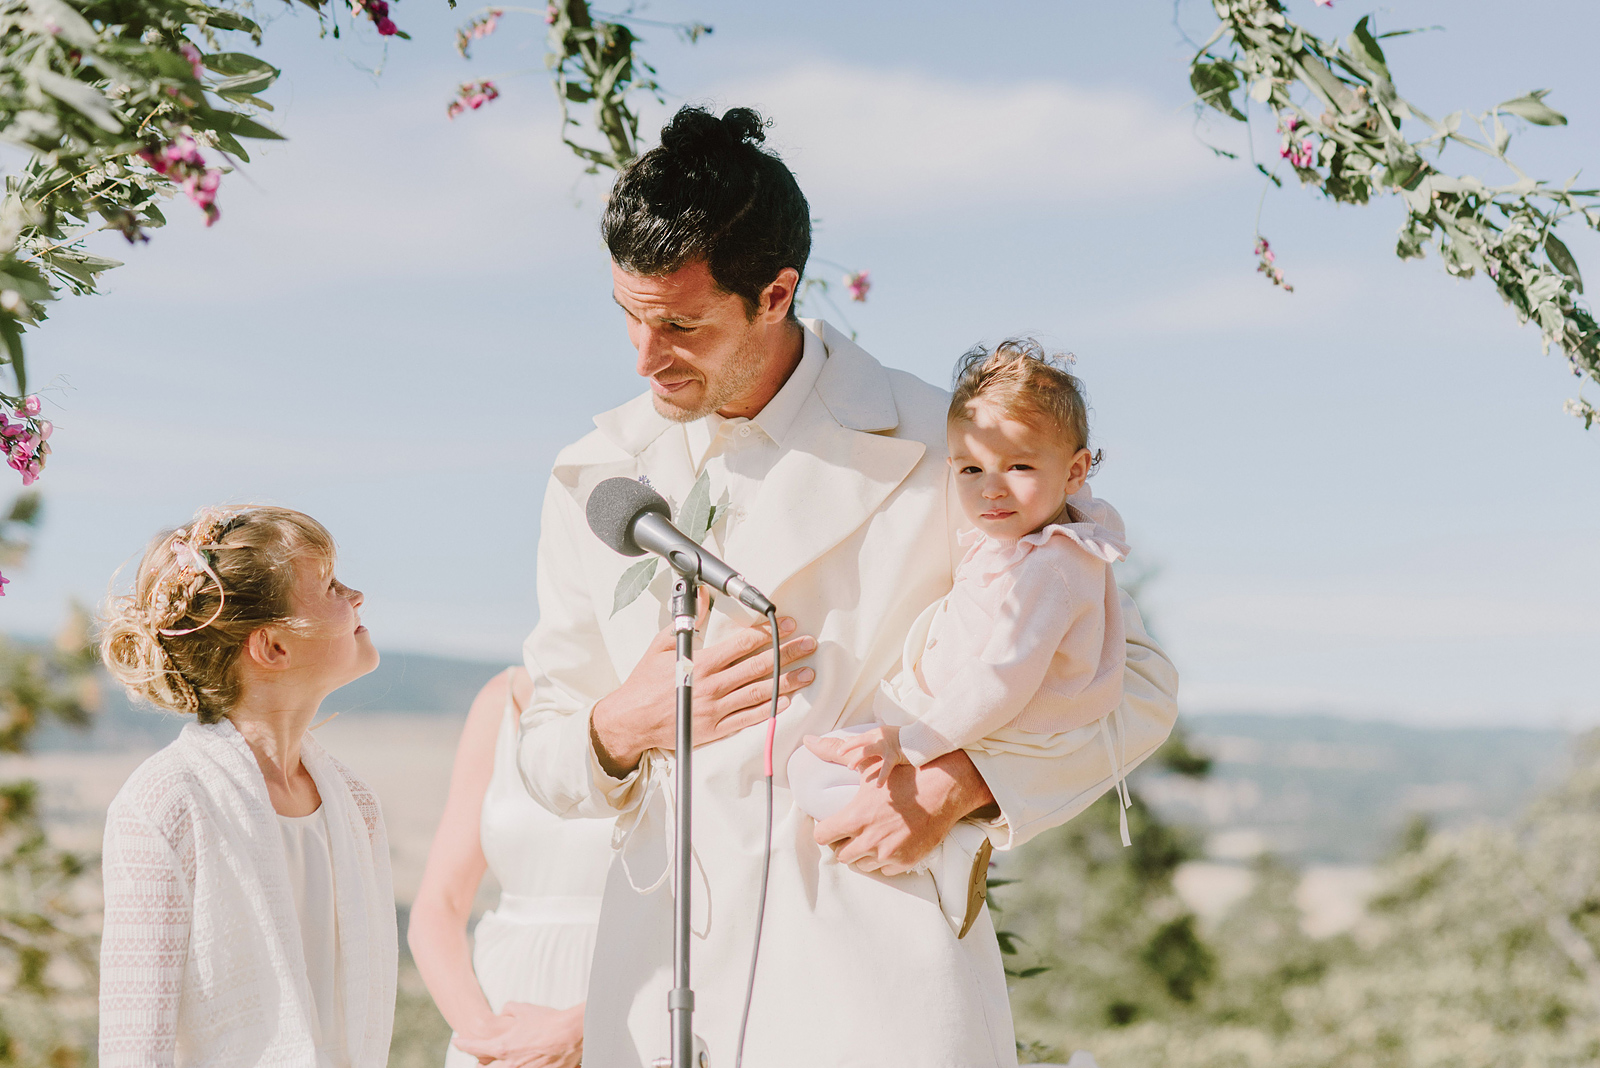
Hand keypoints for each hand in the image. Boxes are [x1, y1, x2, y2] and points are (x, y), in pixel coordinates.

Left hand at [452, 1001, 582, 1067]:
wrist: (572, 1033)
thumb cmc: (548, 1020)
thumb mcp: (524, 1009)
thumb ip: (508, 1009)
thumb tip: (504, 1010)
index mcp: (502, 1046)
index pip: (474, 1048)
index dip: (462, 1044)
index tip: (457, 1041)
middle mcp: (509, 1064)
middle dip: (478, 1063)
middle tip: (477, 1058)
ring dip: (494, 1066)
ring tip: (492, 1061)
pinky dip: (515, 1067)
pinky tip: (519, 1062)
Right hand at [591, 614, 816, 776]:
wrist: (632, 720)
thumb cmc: (645, 682)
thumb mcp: (662, 645)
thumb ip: (686, 621)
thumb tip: (700, 597)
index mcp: (702, 662)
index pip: (743, 643)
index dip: (768, 632)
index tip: (787, 623)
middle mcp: (713, 685)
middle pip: (759, 665)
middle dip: (787, 653)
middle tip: (809, 644)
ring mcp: (716, 708)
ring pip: (759, 692)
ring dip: (787, 681)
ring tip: (808, 672)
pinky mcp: (716, 729)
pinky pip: (749, 718)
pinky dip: (770, 709)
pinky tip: (787, 700)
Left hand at [807, 745, 993, 875]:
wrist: (942, 790)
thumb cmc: (904, 777)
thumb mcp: (868, 765)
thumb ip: (834, 752)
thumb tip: (808, 740)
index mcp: (855, 817)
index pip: (822, 836)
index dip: (825, 831)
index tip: (832, 826)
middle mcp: (869, 839)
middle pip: (840, 855)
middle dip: (845, 843)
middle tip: (855, 831)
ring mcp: (887, 853)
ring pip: (861, 864)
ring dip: (864, 853)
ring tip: (874, 836)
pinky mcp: (903, 862)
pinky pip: (883, 870)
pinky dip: (884, 859)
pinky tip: (890, 842)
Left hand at [819, 725, 904, 783]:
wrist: (921, 738)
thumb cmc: (904, 738)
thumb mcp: (887, 735)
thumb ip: (874, 739)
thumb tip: (857, 741)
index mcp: (878, 732)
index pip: (860, 737)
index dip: (849, 742)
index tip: (840, 749)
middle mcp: (880, 737)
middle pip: (859, 741)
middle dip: (848, 747)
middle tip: (839, 754)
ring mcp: (886, 745)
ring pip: (866, 751)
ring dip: (857, 759)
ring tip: (850, 768)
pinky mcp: (894, 755)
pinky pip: (886, 767)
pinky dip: (882, 777)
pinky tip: (878, 786)